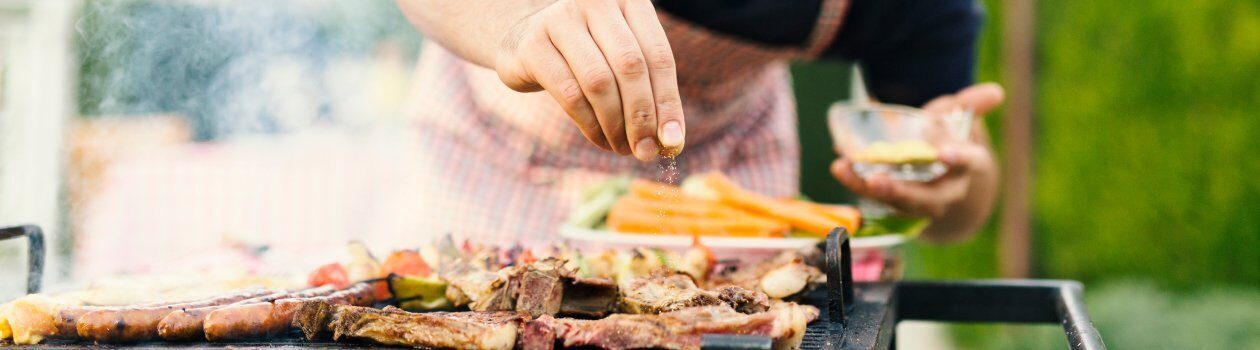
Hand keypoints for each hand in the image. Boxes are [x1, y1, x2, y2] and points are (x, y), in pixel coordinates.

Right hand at [494, 0, 684, 159]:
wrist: (524, 40)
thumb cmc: (587, 54)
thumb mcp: (621, 61)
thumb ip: (649, 91)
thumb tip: (672, 142)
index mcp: (630, 0)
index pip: (659, 55)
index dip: (668, 102)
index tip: (673, 141)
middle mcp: (596, 1)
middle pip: (631, 66)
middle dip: (642, 116)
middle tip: (646, 151)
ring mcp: (560, 19)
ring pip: (600, 82)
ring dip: (615, 125)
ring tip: (623, 148)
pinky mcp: (533, 45)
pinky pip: (570, 94)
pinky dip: (590, 125)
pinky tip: (600, 139)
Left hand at [831, 83, 1003, 219]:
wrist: (940, 172)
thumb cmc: (949, 138)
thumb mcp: (959, 118)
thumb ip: (970, 104)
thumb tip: (995, 92)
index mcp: (967, 166)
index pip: (969, 163)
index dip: (958, 159)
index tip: (944, 153)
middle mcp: (945, 190)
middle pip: (927, 199)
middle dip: (902, 192)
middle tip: (878, 181)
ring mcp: (919, 201)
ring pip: (896, 202)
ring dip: (868, 188)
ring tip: (844, 169)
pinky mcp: (894, 201)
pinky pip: (875, 196)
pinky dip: (856, 182)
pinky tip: (839, 166)